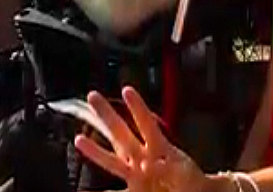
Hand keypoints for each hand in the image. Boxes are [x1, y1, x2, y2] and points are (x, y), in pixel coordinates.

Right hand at [72, 88, 212, 191]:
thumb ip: (176, 172)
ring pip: (112, 160)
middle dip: (107, 115)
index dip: (138, 108)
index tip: (127, 90)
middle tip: (92, 95)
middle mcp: (144, 158)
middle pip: (121, 133)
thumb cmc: (195, 184)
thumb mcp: (191, 175)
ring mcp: (136, 175)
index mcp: (160, 149)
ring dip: (94, 150)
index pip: (146, 124)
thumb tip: (151, 166)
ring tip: (78, 139)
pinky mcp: (135, 190)